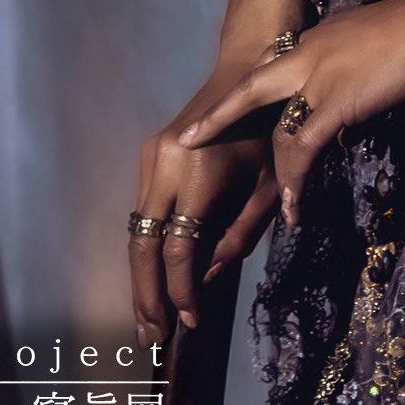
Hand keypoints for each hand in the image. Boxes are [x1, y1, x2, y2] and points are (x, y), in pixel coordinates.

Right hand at [130, 67, 279, 339]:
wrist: (245, 67)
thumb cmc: (269, 127)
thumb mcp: (268, 183)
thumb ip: (240, 233)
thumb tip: (209, 277)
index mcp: (199, 174)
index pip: (179, 249)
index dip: (182, 290)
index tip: (191, 321)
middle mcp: (165, 166)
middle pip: (143, 245)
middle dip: (146, 294)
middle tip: (152, 336)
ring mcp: (151, 158)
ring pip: (135, 231)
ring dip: (140, 277)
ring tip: (147, 318)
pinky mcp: (148, 155)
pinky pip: (141, 212)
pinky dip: (145, 249)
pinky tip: (152, 277)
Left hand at [184, 0, 404, 226]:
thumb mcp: (374, 38)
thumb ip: (350, 61)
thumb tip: (349, 86)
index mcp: (318, 37)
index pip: (273, 68)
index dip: (253, 94)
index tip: (230, 109)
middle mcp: (308, 53)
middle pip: (251, 89)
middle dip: (219, 117)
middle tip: (189, 140)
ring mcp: (318, 76)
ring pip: (278, 131)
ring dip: (276, 176)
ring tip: (280, 209)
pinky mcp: (336, 102)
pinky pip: (303, 149)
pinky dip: (295, 181)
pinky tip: (295, 206)